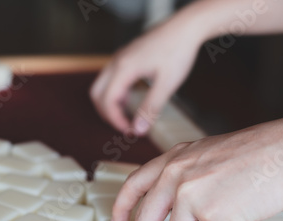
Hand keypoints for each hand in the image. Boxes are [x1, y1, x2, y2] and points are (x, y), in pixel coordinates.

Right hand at [90, 9, 203, 135]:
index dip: (116, 120)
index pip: (107, 101)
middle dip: (107, 114)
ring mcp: (120, 58)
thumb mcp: (167, 84)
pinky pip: (112, 79)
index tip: (131, 132)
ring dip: (111, 104)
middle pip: (97, 94)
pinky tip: (132, 101)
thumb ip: (151, 108)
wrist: (185, 26)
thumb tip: (138, 130)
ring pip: (102, 86)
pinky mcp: (126, 57)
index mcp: (124, 68)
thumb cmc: (178, 51)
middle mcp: (117, 62)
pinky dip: (116, 94)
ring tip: (129, 117)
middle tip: (125, 127)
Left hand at [111, 114, 282, 220]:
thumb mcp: (207, 153)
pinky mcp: (215, 212)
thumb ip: (187, 174)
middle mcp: (176, 174)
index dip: (122, 208)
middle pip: (146, 220)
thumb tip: (179, 210)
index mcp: (173, 159)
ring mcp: (192, 193)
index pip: (134, 185)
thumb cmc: (256, 153)